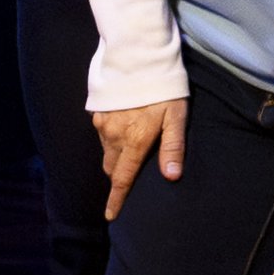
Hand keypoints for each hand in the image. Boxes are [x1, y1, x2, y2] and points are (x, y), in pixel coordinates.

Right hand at [98, 99, 187, 218]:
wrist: (137, 58)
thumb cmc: (163, 87)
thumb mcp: (176, 116)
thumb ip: (173, 146)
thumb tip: (171, 176)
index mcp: (134, 141)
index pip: (122, 178)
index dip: (117, 199)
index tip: (111, 216)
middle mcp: (113, 136)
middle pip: (112, 167)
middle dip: (118, 177)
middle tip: (127, 182)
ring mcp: (102, 124)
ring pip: (106, 152)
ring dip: (115, 158)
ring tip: (129, 153)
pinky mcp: (97, 112)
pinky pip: (102, 135)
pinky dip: (111, 140)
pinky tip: (123, 131)